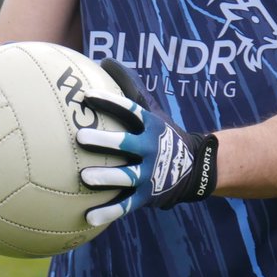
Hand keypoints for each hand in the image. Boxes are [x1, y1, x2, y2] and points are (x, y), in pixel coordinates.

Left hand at [76, 59, 218, 226]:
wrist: (195, 167)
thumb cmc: (162, 132)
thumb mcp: (151, 109)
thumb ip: (128, 87)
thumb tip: (103, 60)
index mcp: (150, 125)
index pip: (129, 109)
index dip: (109, 101)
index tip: (86, 96)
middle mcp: (150, 148)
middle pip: (126, 143)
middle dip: (104, 139)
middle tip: (81, 136)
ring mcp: (149, 173)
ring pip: (125, 175)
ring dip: (106, 177)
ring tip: (85, 178)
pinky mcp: (147, 196)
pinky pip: (125, 205)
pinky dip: (108, 212)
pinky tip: (88, 217)